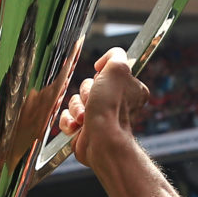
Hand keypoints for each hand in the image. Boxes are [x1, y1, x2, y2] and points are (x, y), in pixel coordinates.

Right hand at [55, 48, 148, 166]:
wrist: (102, 141)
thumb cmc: (111, 107)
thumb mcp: (118, 68)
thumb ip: (115, 55)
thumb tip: (103, 62)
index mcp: (130, 90)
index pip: (108, 73)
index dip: (100, 76)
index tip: (102, 80)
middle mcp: (116, 104)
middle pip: (88, 86)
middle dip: (86, 93)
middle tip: (93, 102)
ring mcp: (99, 118)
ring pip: (76, 101)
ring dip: (77, 108)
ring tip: (84, 118)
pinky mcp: (84, 130)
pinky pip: (68, 118)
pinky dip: (69, 122)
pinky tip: (76, 127)